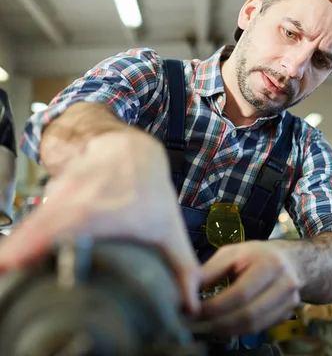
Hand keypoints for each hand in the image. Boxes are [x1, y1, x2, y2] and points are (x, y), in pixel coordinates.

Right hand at [0, 130, 201, 311]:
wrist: (129, 151)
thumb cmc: (148, 189)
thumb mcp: (168, 227)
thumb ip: (181, 265)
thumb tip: (190, 303)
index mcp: (99, 210)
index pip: (61, 225)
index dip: (34, 243)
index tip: (10, 264)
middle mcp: (72, 201)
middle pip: (35, 229)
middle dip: (17, 252)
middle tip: (4, 274)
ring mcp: (56, 198)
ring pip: (28, 226)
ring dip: (17, 248)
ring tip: (6, 271)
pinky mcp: (48, 201)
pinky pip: (29, 224)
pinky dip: (20, 241)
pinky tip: (13, 261)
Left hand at [197, 241, 301, 335]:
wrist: (288, 261)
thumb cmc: (255, 255)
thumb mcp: (232, 253)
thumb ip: (209, 272)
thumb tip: (185, 293)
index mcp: (270, 264)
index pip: (240, 294)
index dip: (215, 307)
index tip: (194, 311)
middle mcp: (285, 284)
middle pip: (248, 314)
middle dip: (218, 323)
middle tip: (196, 324)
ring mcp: (290, 301)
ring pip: (254, 326)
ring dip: (226, 330)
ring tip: (206, 327)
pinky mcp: (288, 314)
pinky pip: (260, 329)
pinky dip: (239, 331)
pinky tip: (224, 327)